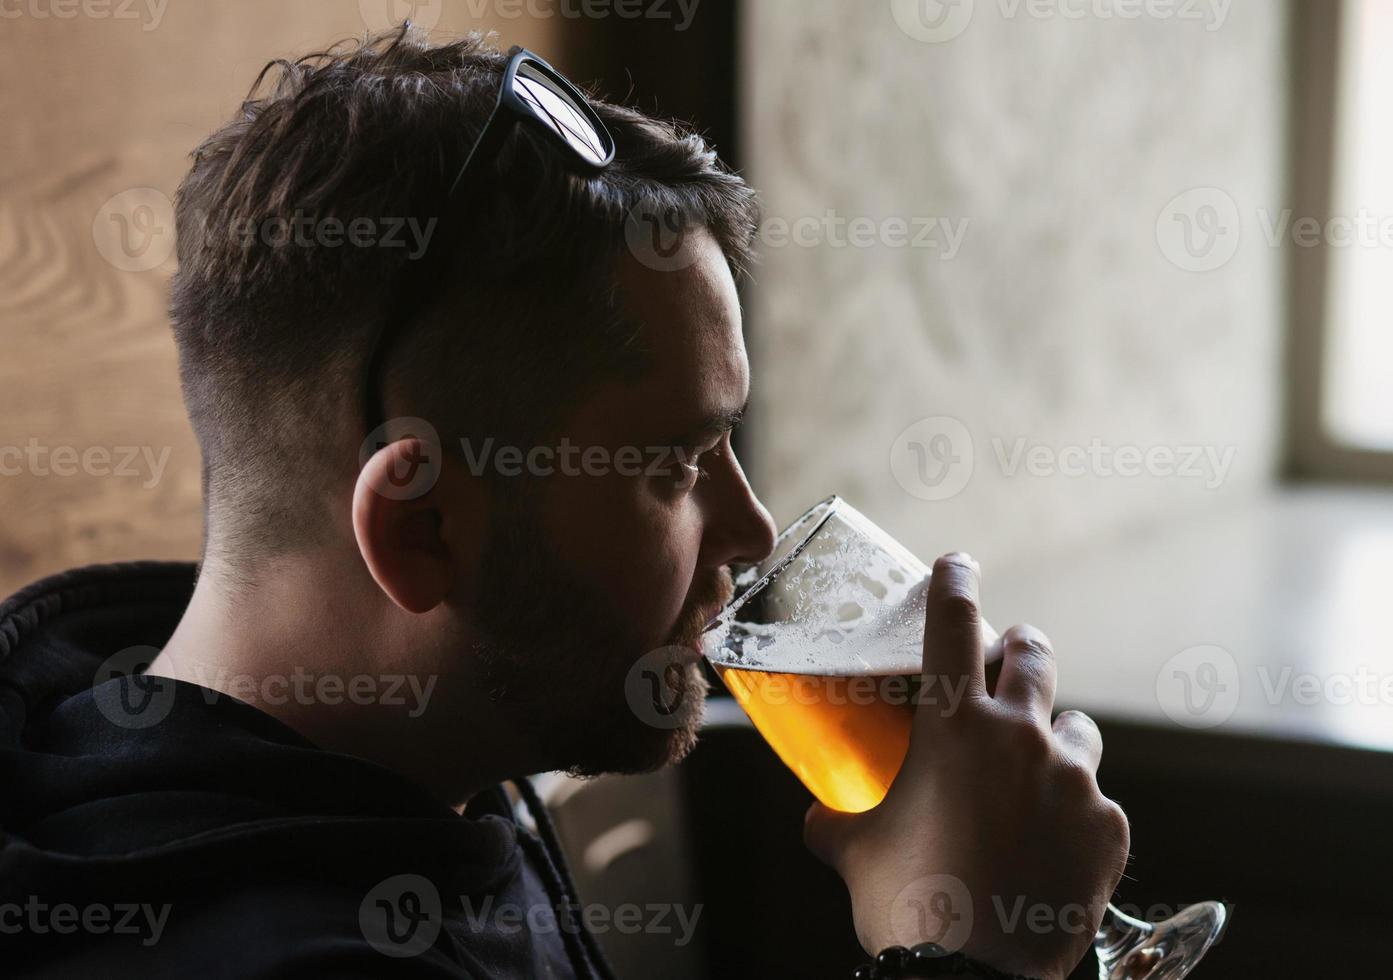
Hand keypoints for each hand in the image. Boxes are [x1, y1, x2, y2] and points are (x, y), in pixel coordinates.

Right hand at [804, 554, 1129, 979]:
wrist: (974, 978)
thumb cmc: (906, 905)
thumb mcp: (852, 853)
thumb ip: (836, 818)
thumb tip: (820, 817)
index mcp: (952, 727)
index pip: (952, 623)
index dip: (955, 580)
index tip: (958, 562)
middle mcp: (1019, 736)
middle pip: (1033, 654)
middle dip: (1020, 647)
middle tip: (1009, 658)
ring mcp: (1073, 779)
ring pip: (1076, 729)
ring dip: (1054, 738)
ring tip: (1036, 775)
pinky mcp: (1109, 825)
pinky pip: (1095, 800)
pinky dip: (1073, 812)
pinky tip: (1049, 848)